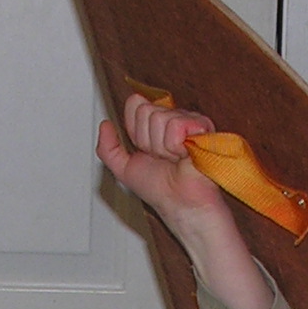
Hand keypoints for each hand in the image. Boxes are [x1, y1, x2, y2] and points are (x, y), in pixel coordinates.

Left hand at [96, 93, 225, 221]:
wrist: (181, 204)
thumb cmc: (161, 191)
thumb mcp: (124, 169)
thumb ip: (108, 148)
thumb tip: (105, 124)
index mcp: (155, 125)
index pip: (135, 105)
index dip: (135, 131)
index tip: (146, 151)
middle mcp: (171, 118)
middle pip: (145, 111)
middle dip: (148, 141)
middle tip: (163, 158)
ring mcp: (187, 120)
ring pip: (159, 118)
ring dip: (163, 147)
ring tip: (175, 159)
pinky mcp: (202, 125)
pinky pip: (176, 126)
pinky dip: (175, 147)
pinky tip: (185, 156)